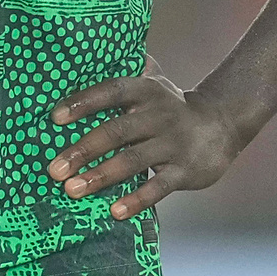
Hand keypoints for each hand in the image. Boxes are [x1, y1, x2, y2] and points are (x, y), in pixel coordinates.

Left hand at [44, 55, 245, 219]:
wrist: (222, 126)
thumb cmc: (171, 107)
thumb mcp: (152, 84)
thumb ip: (122, 79)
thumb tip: (76, 64)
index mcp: (146, 91)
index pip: (111, 92)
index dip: (83, 103)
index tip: (55, 118)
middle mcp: (159, 115)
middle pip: (116, 131)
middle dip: (83, 150)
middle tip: (54, 169)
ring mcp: (173, 144)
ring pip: (133, 160)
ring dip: (100, 175)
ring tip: (72, 189)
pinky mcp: (185, 171)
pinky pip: (159, 187)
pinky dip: (137, 200)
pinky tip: (116, 212)